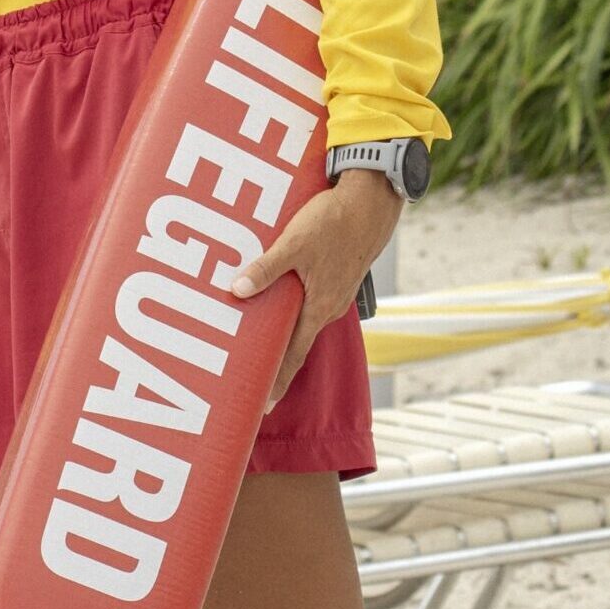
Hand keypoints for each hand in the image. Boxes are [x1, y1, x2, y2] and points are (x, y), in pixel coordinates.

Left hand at [224, 170, 401, 411]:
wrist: (373, 201)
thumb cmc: (336, 221)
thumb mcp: (295, 242)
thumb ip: (266, 268)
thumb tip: (237, 291)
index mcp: (319, 308)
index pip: (292, 356)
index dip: (276, 382)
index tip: (261, 407)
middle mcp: (327, 307)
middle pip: (294, 343)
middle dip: (273, 363)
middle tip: (248, 382)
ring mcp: (332, 293)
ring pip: (300, 321)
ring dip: (280, 334)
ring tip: (256, 344)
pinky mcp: (334, 276)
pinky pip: (308, 302)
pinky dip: (291, 309)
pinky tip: (277, 301)